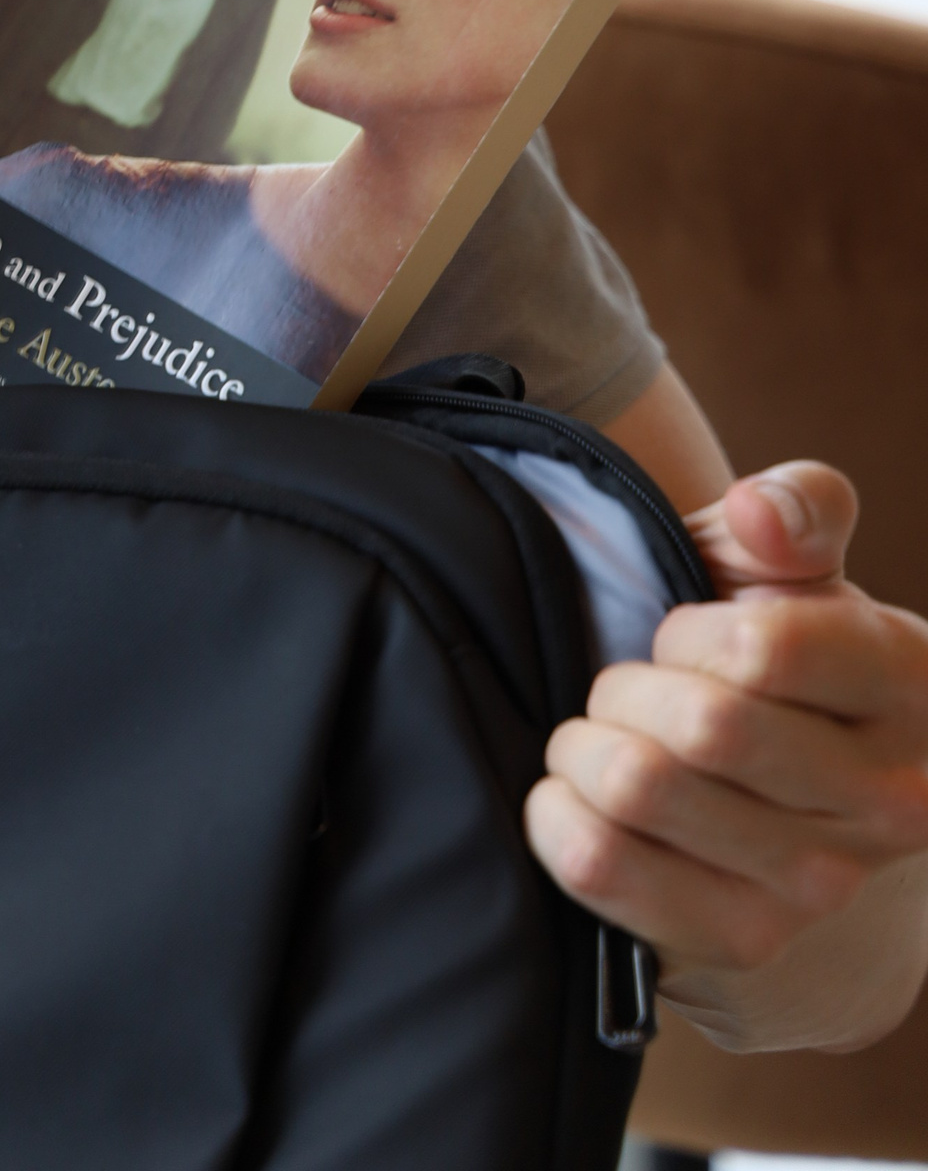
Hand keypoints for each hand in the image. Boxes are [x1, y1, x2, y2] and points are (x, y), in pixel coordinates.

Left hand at [525, 461, 927, 1051]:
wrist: (772, 787)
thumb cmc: (772, 648)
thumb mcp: (792, 563)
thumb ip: (797, 510)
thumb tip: (758, 512)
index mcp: (907, 684)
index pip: (763, 650)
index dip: (690, 631)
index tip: (686, 640)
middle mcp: (887, 799)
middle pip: (700, 725)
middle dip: (629, 683)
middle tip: (631, 687)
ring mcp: (818, 884)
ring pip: (639, 786)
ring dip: (585, 742)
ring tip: (605, 737)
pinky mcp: (741, 939)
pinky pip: (598, 863)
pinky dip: (556, 813)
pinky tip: (577, 795)